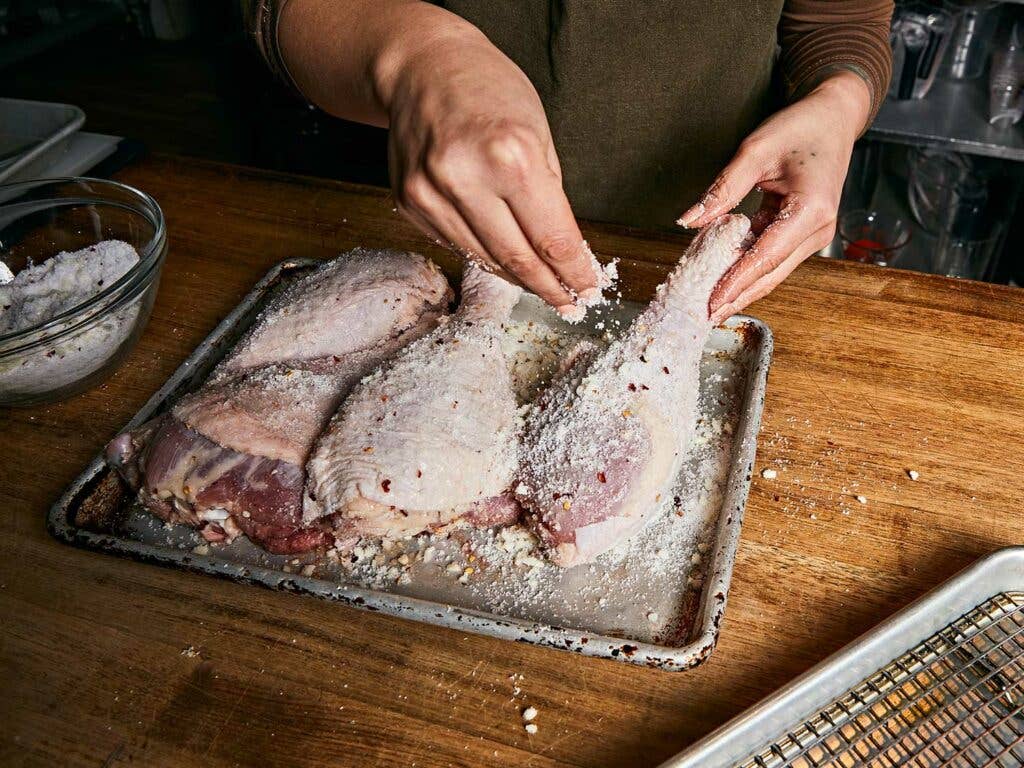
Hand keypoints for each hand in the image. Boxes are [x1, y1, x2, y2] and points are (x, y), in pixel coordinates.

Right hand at [383, 28, 602, 314]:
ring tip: (542, 287)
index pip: (551, 238)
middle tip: (570, 302)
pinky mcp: (409, 203)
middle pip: (518, 260)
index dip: (574, 272)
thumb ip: (550, 196)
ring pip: (484, 260)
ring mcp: (430, 193)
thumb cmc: (488, 91)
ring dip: (518, 278)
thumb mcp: (539, 133)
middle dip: (550, 287)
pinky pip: (456, 244)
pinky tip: (501, 255)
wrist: (422, 68)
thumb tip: (563, 254)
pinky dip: (483, 254)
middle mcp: (465, 177)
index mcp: (510, 156)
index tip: (589, 288)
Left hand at [678, 71, 870, 322]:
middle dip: (738, 296)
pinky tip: (723, 279)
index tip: (712, 301)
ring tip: (711, 306)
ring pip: (773, 270)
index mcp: (811, 208)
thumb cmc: (799, 128)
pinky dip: (747, 268)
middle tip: (705, 316)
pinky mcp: (805, 233)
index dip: (737, 281)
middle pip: (771, 273)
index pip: (766, 255)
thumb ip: (722, 189)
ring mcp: (814, 234)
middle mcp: (818, 228)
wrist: (834, 118)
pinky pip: (773, 257)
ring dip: (742, 287)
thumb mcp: (755, 150)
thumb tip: (688, 221)